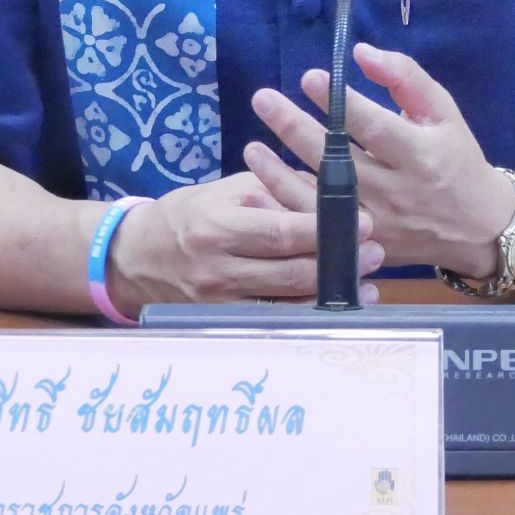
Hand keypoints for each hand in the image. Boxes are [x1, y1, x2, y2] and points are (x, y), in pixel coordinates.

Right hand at [104, 172, 381, 312]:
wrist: (138, 257)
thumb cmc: (189, 214)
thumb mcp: (225, 191)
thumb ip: (273, 191)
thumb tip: (324, 194)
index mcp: (218, 228)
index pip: (280, 232)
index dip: (325, 231)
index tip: (363, 224)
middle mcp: (218, 269)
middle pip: (291, 272)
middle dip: (340, 265)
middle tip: (375, 253)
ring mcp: (220, 303)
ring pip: (289, 304)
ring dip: (332, 295)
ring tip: (367, 281)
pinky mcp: (224, 323)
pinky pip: (275, 322)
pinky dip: (309, 314)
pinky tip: (335, 306)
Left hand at [248, 43, 514, 279]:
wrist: (475, 227)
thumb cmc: (456, 158)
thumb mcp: (443, 111)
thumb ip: (405, 78)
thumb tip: (360, 53)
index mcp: (419, 155)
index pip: (374, 127)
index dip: (339, 103)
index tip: (308, 78)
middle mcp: (395, 192)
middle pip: (337, 161)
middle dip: (295, 129)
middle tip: (262, 99)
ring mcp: (376, 224)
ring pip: (320, 200)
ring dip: (280, 174)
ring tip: (250, 147)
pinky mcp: (363, 245)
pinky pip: (317, 229)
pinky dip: (286, 209)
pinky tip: (258, 188)